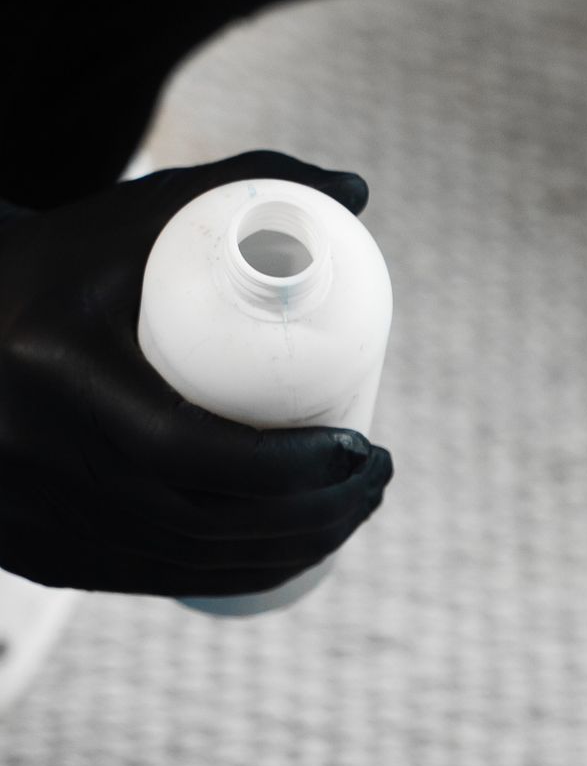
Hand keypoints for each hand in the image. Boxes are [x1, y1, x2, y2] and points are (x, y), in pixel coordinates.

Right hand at [0, 152, 390, 597]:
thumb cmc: (49, 263)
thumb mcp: (131, 219)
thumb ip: (239, 186)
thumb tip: (356, 189)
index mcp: (47, 367)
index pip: (187, 448)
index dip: (289, 467)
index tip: (361, 446)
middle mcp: (28, 454)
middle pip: (201, 521)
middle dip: (313, 514)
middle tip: (373, 477)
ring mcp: (28, 516)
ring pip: (184, 564)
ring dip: (286, 552)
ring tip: (350, 510)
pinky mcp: (35, 553)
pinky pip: (150, 580)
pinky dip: (229, 575)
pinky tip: (286, 557)